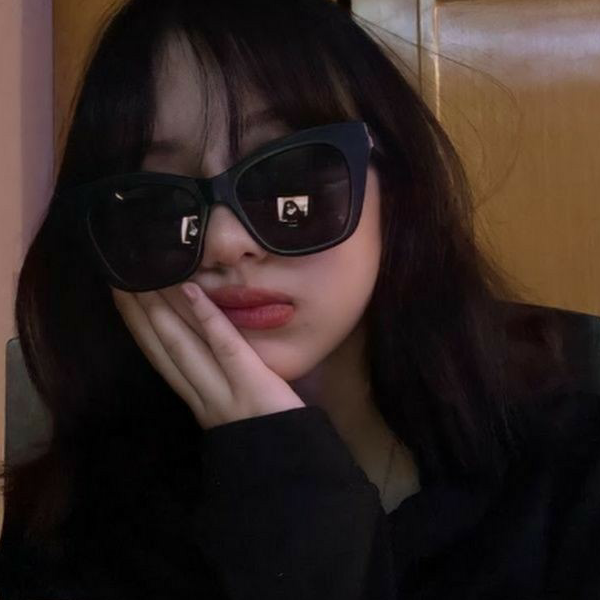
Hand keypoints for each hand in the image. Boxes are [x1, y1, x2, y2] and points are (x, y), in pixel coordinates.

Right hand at [111, 282, 304, 428]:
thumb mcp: (231, 416)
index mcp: (198, 402)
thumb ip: (216, 388)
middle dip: (140, 314)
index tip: (124, 300)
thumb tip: (206, 353)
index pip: (162, 359)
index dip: (140, 329)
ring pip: (184, 346)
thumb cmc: (267, 440)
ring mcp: (224, 391)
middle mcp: (202, 396)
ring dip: (161, 310)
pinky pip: (225, 347)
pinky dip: (208, 318)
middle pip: (165, 348)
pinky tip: (192, 291)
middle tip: (121, 278)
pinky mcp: (252, 383)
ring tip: (145, 278)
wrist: (290, 476)